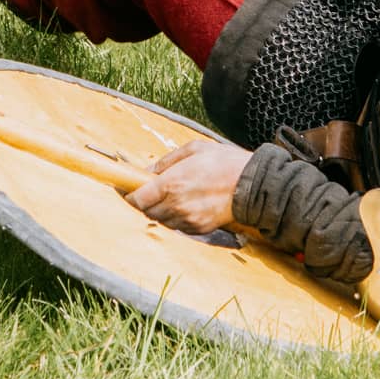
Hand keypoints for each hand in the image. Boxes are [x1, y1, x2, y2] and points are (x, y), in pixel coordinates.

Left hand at [126, 140, 251, 235]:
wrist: (253, 185)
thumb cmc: (225, 162)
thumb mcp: (194, 149)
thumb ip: (167, 161)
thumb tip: (148, 171)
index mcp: (172, 183)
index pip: (137, 198)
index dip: (128, 194)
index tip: (126, 189)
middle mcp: (177, 205)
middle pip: (146, 211)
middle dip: (144, 201)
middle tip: (148, 190)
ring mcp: (188, 219)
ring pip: (161, 220)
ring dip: (160, 209)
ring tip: (171, 196)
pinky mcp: (199, 228)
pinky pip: (177, 225)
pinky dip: (175, 217)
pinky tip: (185, 204)